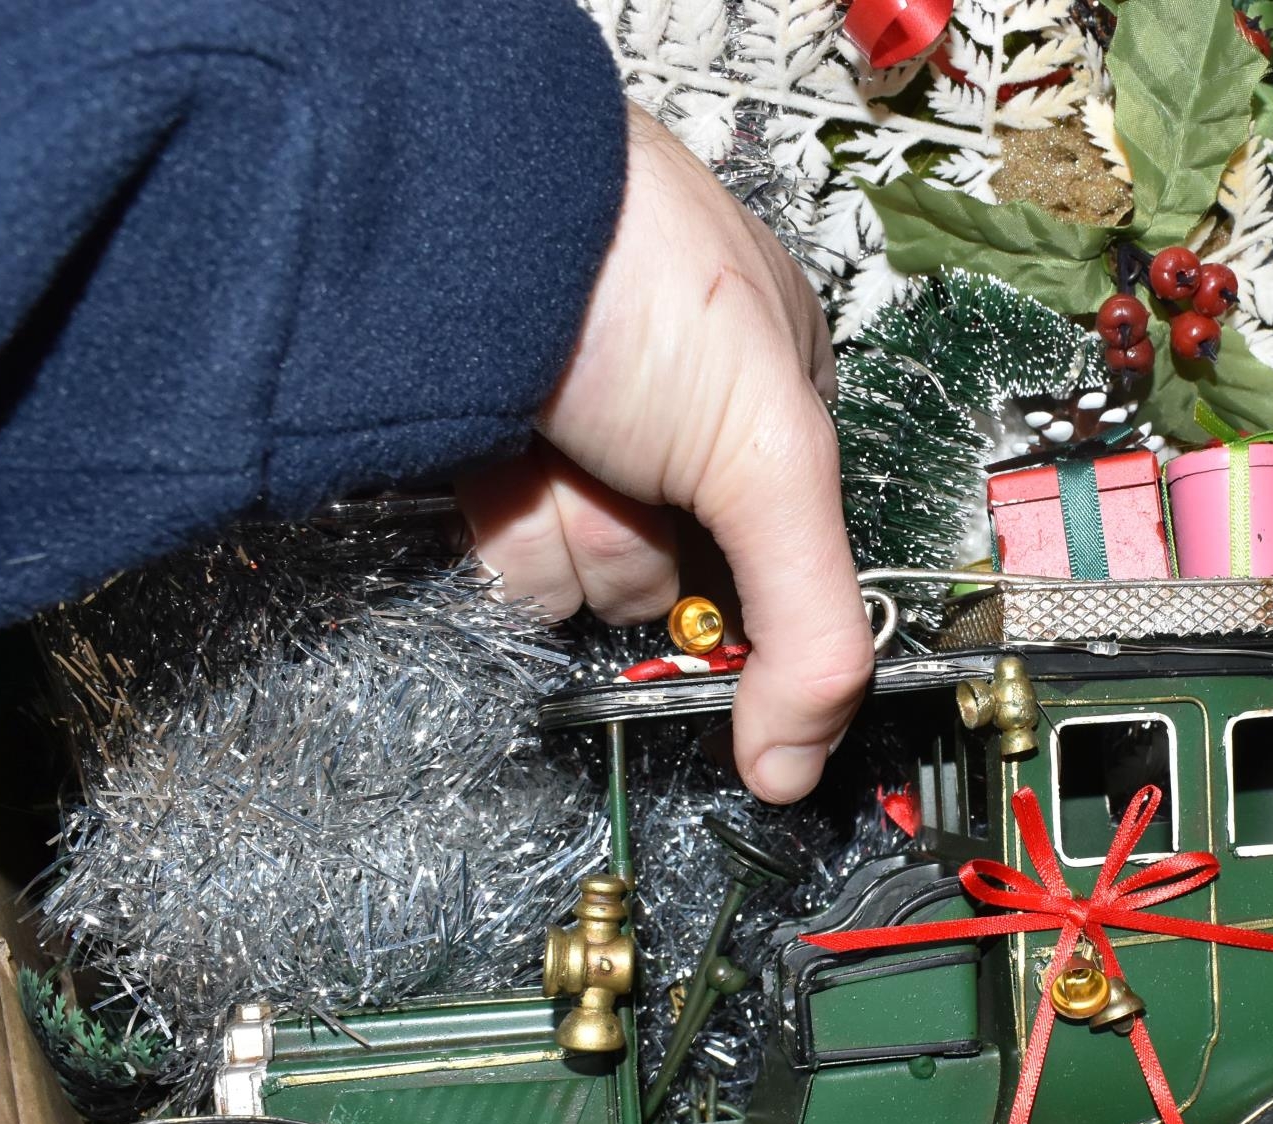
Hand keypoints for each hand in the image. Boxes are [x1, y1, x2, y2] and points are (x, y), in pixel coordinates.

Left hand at [459, 105, 871, 803]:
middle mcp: (678, 424)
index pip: (783, 562)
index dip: (750, 599)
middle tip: (625, 469)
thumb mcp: (773, 453)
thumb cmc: (637, 270)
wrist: (460, 209)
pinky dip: (496, 523)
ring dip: (562, 532)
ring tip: (551, 443)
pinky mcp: (488, 451)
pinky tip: (497, 455)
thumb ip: (812, 621)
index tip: (727, 620)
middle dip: (635, 544)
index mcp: (780, 400)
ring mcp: (578, 437)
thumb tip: (797, 764)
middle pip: (669, 578)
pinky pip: (502, 554)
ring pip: (580, 575)